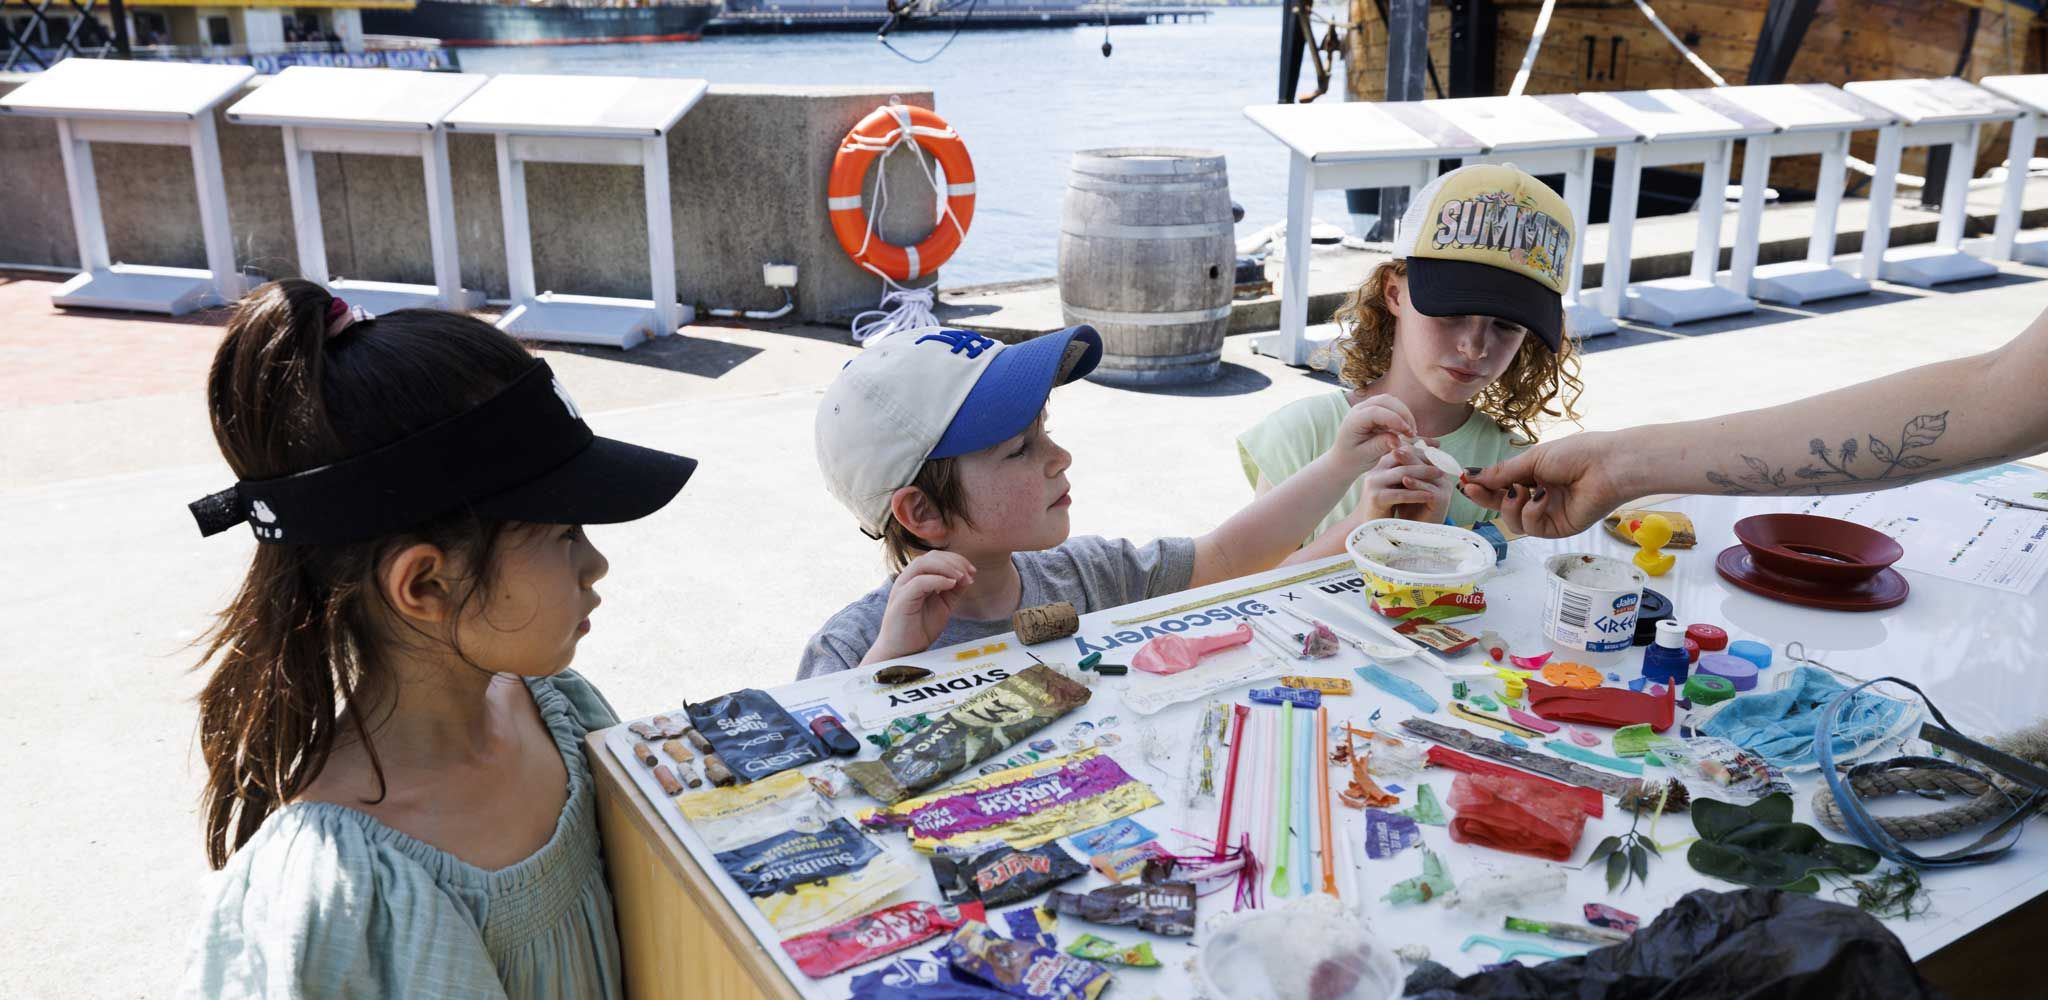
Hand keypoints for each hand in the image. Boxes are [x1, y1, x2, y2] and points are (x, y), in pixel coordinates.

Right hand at [865, 551, 975, 663]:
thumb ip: (953, 591)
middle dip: (953, 561)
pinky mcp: (901, 600)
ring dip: (946, 567)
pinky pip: (919, 582)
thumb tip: (967, 576)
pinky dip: (937, 580)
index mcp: (916, 578)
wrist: (903, 652)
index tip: (972, 571)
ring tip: (962, 578)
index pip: (935, 557)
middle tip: (969, 574)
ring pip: (922, 564)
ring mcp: (902, 588)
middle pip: (930, 557)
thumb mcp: (943, 606)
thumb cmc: (919, 629)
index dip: (956, 560)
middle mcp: (907, 579)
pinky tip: (951, 585)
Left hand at [1330, 394, 1418, 472]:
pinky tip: (1405, 430)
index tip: (1408, 433)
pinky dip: (1401, 415)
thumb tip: (1397, 440)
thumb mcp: (1366, 456)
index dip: (1395, 419)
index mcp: (1353, 421)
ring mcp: (1366, 407)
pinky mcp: (1374, 410)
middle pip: (1385, 401)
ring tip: (1410, 432)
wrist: (1343, 460)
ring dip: (1404, 413)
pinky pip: (1391, 406)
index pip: (1376, 412)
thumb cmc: (1352, 460)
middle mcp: (1359, 409)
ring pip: (1390, 401)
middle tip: (1412, 433)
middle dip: (1403, 414)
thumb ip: (1380, 446)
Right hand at [1357, 446, 1452, 522]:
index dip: (1420, 450)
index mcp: (1379, 466)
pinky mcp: (1376, 499)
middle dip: (1424, 459)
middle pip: (1402, 457)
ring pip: (1402, 473)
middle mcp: (1374, 471)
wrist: (1367, 527)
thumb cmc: (1385, 505)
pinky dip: (1417, 494)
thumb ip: (1405, 472)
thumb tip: (1430, 457)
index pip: (1401, 449)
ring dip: (1424, 473)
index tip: (1438, 453)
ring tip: (1440, 475)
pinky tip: (1430, 495)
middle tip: (1442, 462)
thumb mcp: (1395, 484)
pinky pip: (1400, 494)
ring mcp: (1373, 484)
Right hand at [1460, 432, 1627, 537]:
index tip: (1466, 482)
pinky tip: (1542, 498)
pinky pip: (1532, 527)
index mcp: (1535, 477)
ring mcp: (1548, 515)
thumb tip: (1472, 475)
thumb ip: (1503, 472)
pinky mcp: (1558, 528)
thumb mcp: (1533, 459)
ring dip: (1511, 506)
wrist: (1607, 466)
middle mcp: (1540, 497)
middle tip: (1473, 490)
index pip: (1502, 486)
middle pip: (1503, 506)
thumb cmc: (1576, 455)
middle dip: (1487, 499)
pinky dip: (1532, 512)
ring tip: (1522, 491)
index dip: (1484, 487)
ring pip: (1514, 522)